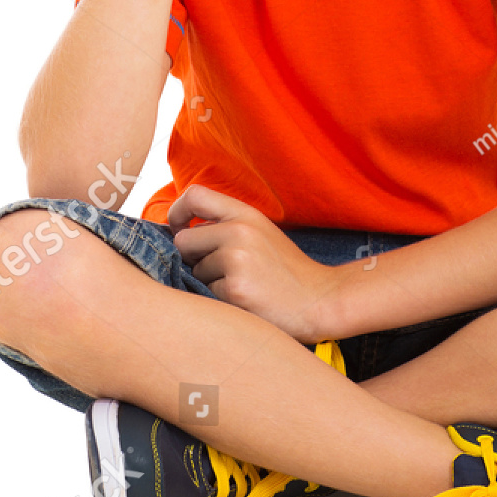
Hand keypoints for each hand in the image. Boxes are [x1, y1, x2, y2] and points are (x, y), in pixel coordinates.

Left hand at [167, 185, 338, 342]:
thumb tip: (180, 232)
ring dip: (209, 282)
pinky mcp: (235, 289)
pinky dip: (219, 301)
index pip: (194, 195)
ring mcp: (237, 259)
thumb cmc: (285, 270)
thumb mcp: (261, 233)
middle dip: (192, 258)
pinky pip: (206, 294)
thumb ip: (226, 226)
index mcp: (246, 214)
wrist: (319, 300)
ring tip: (241, 285)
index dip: (177, 212)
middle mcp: (240, 231)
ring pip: (194, 271)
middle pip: (183, 240)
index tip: (179, 229)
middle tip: (220, 270)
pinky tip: (244, 301)